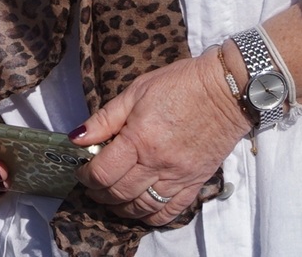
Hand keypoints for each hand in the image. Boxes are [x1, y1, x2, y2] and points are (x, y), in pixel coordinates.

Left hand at [68, 50, 250, 226]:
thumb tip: (76, 137)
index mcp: (139, 139)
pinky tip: (141, 210)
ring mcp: (179, 177)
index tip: (82, 171)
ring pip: (143, 207)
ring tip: (112, 199)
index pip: (103, 173)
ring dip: (122, 208)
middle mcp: (158, 163)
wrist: (225, 91)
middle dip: (100, 194)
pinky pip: (171, 211)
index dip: (86, 176)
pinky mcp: (196, 183)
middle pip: (120, 194)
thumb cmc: (179, 85)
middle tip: (93, 186)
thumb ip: (105, 119)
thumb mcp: (136, 91)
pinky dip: (152, 217)